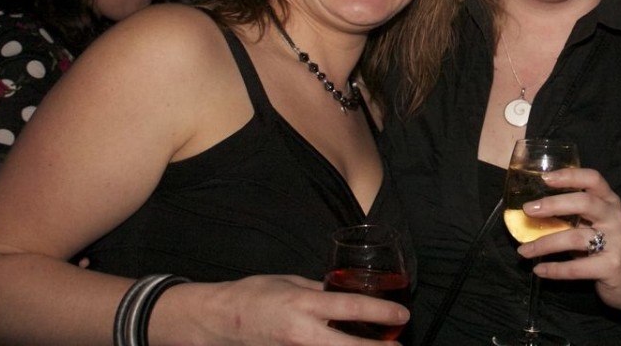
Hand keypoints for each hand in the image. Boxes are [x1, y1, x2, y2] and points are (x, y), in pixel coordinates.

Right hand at [158, 274, 409, 344]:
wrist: (218, 320)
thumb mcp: (291, 282)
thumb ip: (320, 291)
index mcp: (303, 304)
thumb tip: (346, 294)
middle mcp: (301, 333)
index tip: (403, 315)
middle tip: (399, 345)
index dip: (382, 312)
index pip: (351, 308)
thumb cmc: (254, 295)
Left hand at [513, 167, 620, 317]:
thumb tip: (534, 211)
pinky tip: (539, 270)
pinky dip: (554, 269)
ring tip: (523, 251)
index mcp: (610, 202)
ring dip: (544, 244)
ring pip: (575, 237)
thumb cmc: (608, 247)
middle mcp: (615, 217)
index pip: (593, 179)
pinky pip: (577, 268)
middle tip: (528, 210)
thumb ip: (575, 215)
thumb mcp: (597, 224)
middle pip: (584, 202)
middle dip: (553, 205)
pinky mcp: (612, 266)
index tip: (545, 178)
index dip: (569, 176)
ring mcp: (616, 242)